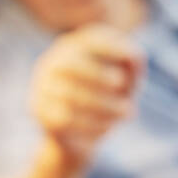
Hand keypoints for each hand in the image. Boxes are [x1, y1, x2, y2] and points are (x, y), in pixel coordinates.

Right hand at [29, 23, 143, 167]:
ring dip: (105, 104)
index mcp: (73, 48)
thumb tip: (136, 59)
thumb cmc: (107, 99)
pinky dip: (92, 123)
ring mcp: (43, 88)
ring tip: (127, 111)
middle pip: (71, 64)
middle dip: (100, 74)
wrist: (78, 137)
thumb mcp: (125, 82)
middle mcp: (52, 64)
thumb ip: (132, 67)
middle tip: (122, 86)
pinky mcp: (41, 113)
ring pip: (71, 95)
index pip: (89, 40)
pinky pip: (66, 118)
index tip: (134, 56)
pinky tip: (107, 127)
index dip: (112, 46)